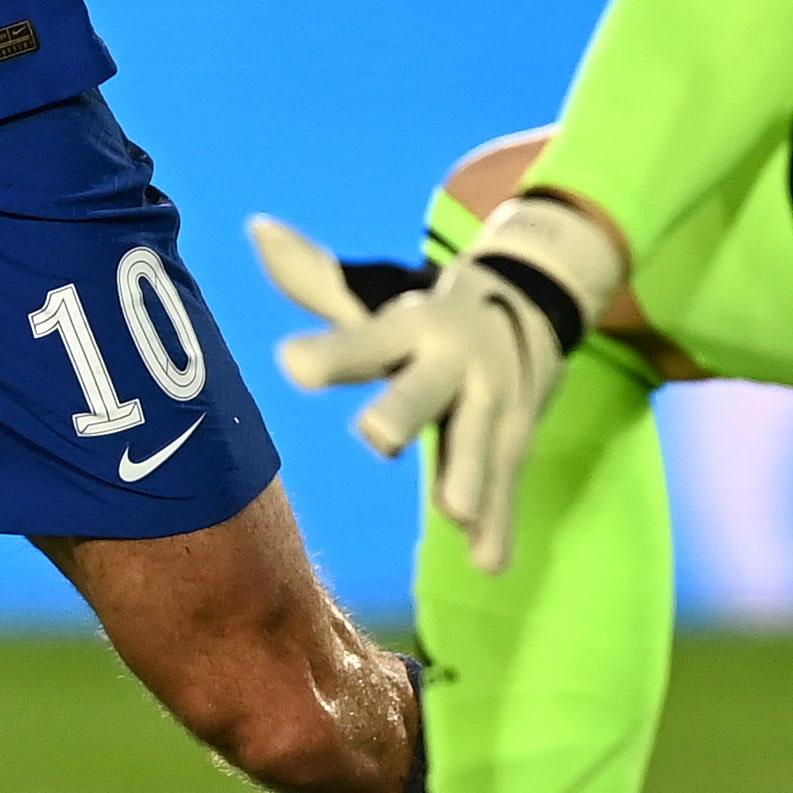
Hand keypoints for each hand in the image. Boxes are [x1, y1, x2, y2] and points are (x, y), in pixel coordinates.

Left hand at [253, 199, 621, 575]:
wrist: (536, 301)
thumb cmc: (428, 314)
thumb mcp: (377, 296)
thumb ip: (316, 278)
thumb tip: (256, 228)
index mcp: (410, 328)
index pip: (364, 342)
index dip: (329, 355)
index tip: (289, 362)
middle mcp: (452, 364)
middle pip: (424, 391)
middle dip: (404, 411)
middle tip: (378, 437)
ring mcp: (490, 404)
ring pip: (476, 444)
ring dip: (470, 475)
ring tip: (456, 512)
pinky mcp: (513, 442)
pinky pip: (504, 487)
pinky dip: (500, 525)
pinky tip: (489, 563)